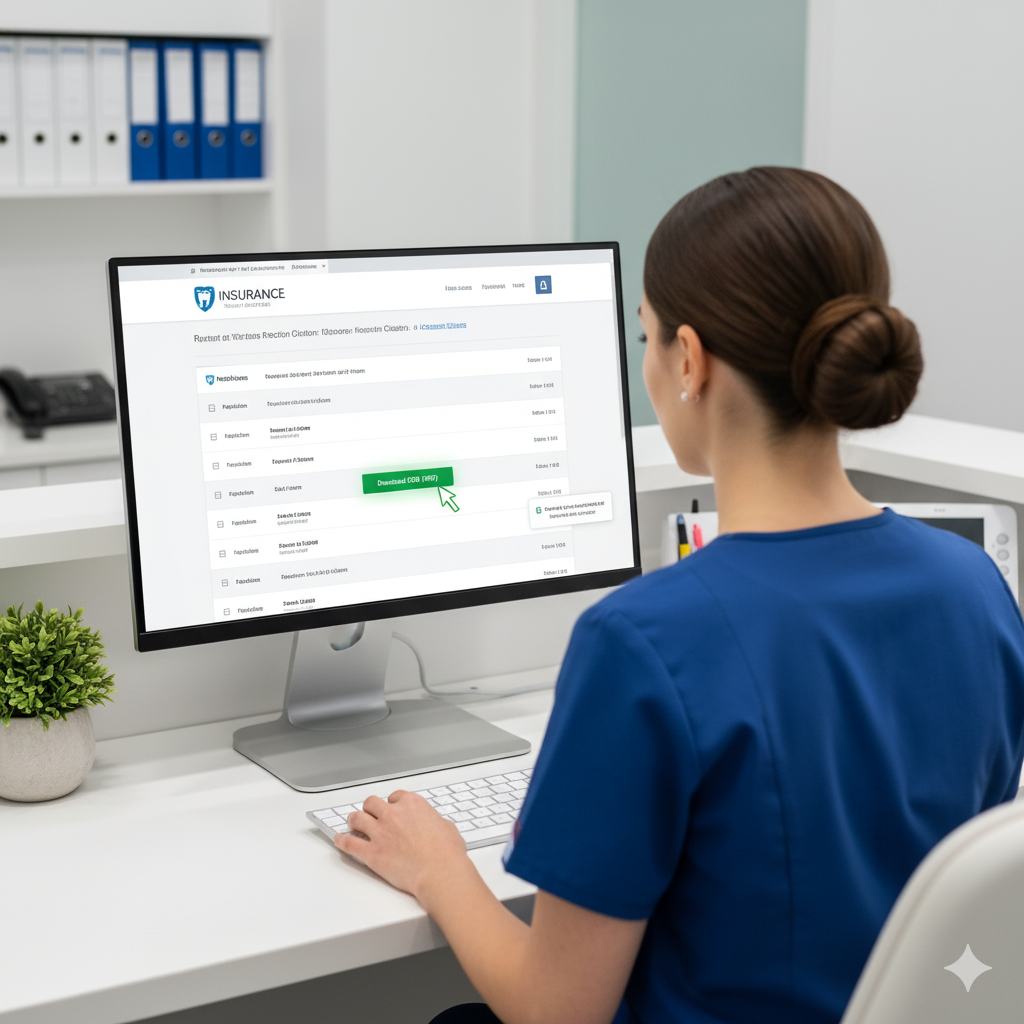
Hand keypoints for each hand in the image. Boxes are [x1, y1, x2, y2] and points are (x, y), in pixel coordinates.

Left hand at [335, 790, 471, 899]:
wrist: (440, 873)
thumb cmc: (447, 853)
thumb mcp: (446, 827)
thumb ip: (433, 821)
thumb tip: (433, 825)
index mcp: (412, 804)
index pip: (395, 796)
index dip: (392, 803)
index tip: (392, 809)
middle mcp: (393, 814)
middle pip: (372, 803)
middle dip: (371, 809)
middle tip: (371, 815)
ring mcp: (380, 833)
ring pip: (357, 818)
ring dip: (354, 820)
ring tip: (352, 823)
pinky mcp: (372, 853)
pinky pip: (349, 843)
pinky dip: (342, 841)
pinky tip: (339, 840)